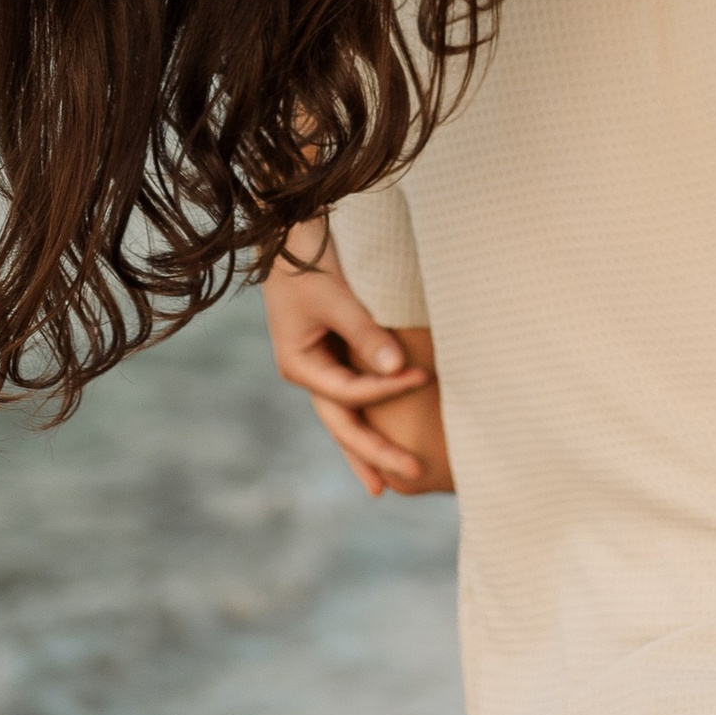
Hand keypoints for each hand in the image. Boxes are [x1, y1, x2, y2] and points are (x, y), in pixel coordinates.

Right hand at [263, 246, 442, 495]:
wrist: (292, 230)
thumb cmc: (309, 260)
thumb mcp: (335, 296)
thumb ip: (365, 333)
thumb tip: (397, 368)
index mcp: (299, 364)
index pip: (349, 394)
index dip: (386, 390)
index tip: (423, 375)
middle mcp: (308, 372)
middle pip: (343, 424)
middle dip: (374, 453)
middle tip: (411, 475)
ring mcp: (320, 367)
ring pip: (346, 416)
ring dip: (367, 448)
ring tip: (389, 485)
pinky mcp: (334, 354)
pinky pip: (354, 395)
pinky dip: (370, 416)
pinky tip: (384, 437)